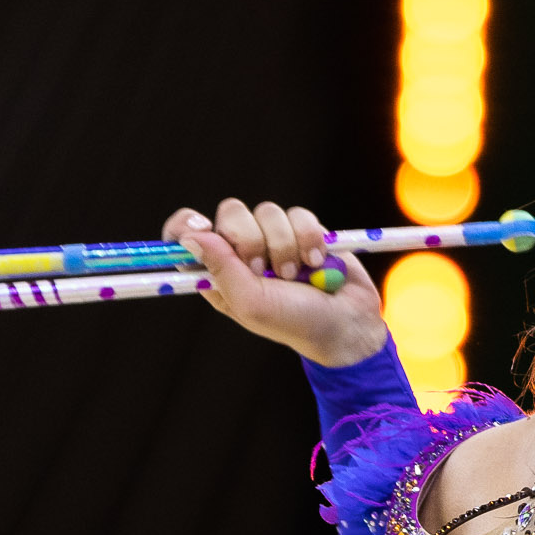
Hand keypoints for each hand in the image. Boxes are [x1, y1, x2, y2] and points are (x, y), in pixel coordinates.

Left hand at [163, 198, 387, 366]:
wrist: (347, 324)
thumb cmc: (295, 322)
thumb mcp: (251, 303)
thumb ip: (221, 268)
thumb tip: (190, 236)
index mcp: (220, 273)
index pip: (187, 235)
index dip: (187, 225)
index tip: (201, 227)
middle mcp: (242, 252)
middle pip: (230, 213)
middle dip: (250, 240)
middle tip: (264, 270)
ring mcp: (274, 239)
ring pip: (267, 211)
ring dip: (285, 245)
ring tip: (296, 274)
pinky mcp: (304, 230)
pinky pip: (298, 213)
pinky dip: (309, 237)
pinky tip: (317, 261)